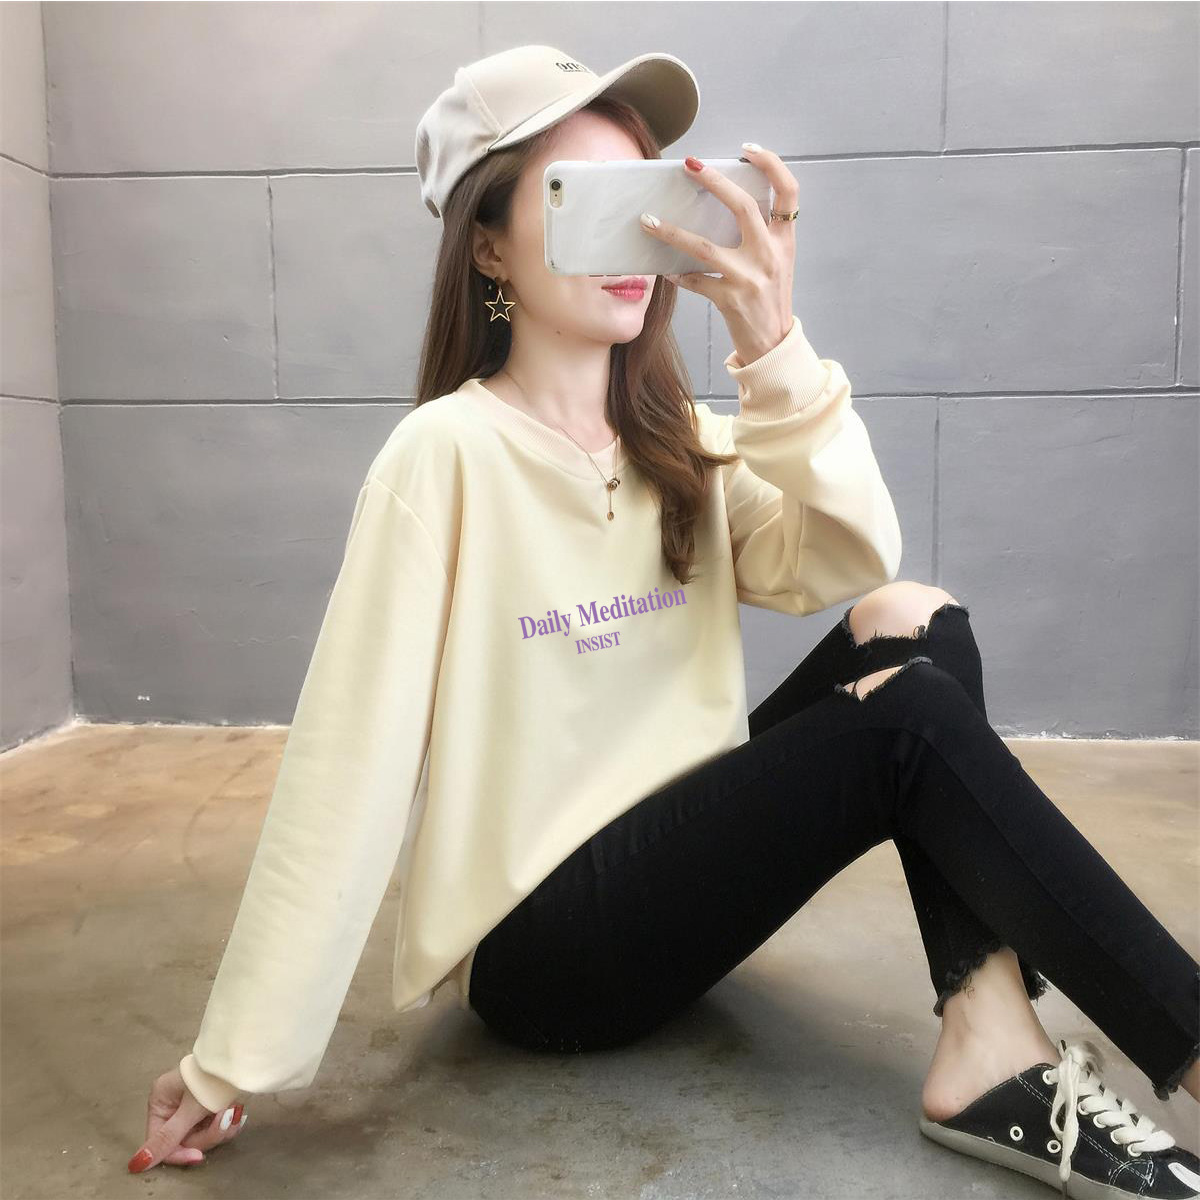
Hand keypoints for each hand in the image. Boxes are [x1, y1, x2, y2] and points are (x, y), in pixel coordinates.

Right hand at [127, 1066, 246, 1172]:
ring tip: (233, 1110)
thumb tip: (136, 1163)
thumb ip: (168, 1137)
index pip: (160, 1141)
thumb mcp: (191, 1109)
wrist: (245, 1058)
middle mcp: (174, 1104)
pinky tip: (237, 1109)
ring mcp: (193, 1106)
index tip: (198, 1156)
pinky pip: (216, 1128)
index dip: (179, 1153)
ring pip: (203, 1136)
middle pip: (185, 1141)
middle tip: (224, 1118)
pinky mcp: (212, 1106)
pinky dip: (228, 1123)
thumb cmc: (213, 1078)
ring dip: (221, 1128)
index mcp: (160, 1101)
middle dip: (208, 1135)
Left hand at [640, 145, 797, 365]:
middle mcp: (770, 255)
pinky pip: (695, 281)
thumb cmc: (771, 299)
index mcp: (785, 241)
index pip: (788, 191)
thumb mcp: (778, 262)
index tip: (747, 149)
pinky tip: (666, 270)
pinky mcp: (730, 300)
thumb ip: (762, 234)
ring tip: (647, 220)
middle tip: (689, 165)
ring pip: (704, 246)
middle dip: (714, 181)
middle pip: (743, 207)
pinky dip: (678, 275)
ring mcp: (750, 278)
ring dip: (672, 232)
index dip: (771, 164)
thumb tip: (728, 202)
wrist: (774, 344)